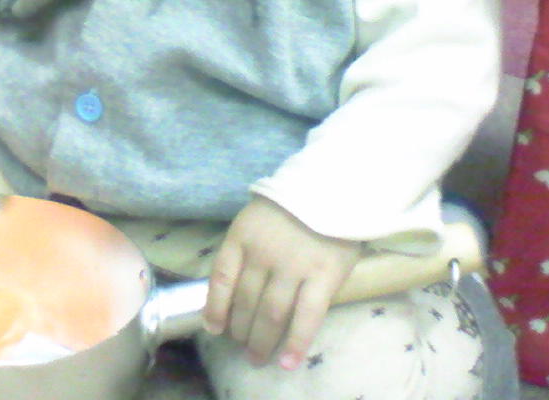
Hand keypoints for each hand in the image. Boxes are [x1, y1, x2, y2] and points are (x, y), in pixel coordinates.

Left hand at [202, 197, 360, 368]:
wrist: (334, 187)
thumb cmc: (292, 205)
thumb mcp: (255, 219)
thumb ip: (243, 248)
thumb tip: (230, 285)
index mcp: (241, 237)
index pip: (220, 279)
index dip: (214, 307)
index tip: (214, 328)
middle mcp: (263, 254)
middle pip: (245, 301)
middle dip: (240, 330)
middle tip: (242, 347)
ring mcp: (293, 267)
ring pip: (271, 314)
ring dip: (262, 341)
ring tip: (258, 357)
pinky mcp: (323, 277)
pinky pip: (307, 317)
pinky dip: (296, 343)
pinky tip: (287, 361)